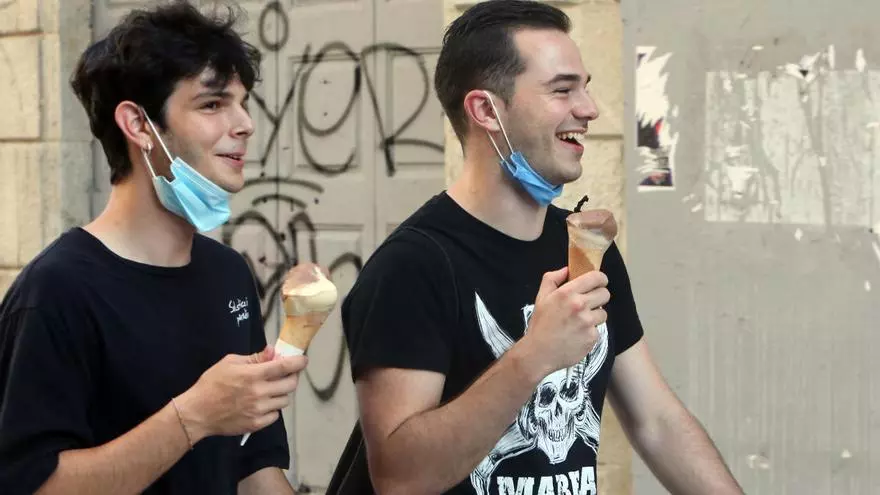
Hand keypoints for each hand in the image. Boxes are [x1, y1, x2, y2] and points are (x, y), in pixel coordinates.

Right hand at [175, 345, 306, 440]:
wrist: (198, 412)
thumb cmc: (212, 384)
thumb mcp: (230, 363)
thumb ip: (254, 358)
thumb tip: (273, 352)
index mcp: (253, 375)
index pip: (285, 367)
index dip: (298, 362)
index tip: (303, 360)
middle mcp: (260, 393)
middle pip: (290, 385)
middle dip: (292, 377)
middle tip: (285, 375)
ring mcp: (259, 410)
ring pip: (284, 400)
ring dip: (281, 393)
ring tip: (270, 390)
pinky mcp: (256, 424)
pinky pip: (275, 415)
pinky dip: (272, 409)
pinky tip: (262, 404)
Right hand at [519, 267, 608, 374]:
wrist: (539, 353)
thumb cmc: (540, 324)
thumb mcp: (541, 297)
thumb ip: (552, 279)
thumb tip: (566, 269)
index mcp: (567, 293)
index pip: (596, 278)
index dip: (601, 279)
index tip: (599, 283)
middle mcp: (579, 305)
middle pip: (605, 294)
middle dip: (599, 297)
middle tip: (589, 303)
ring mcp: (587, 323)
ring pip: (604, 313)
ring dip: (595, 316)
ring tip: (581, 322)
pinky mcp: (592, 338)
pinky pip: (598, 330)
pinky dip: (591, 331)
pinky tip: (578, 334)